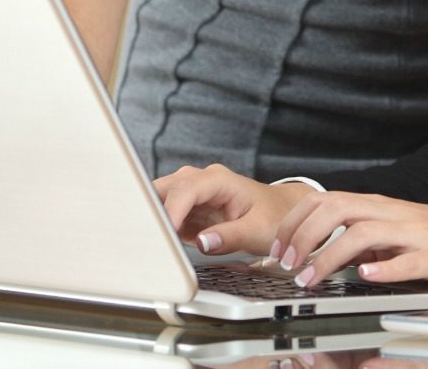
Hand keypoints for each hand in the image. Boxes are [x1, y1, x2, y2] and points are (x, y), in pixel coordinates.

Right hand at [153, 163, 314, 255]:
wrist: (280, 212)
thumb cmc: (274, 216)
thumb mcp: (258, 230)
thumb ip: (231, 236)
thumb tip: (201, 243)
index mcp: (218, 180)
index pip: (186, 189)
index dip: (171, 211)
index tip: (165, 234)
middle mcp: (200, 182)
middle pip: (164, 189)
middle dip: (151, 211)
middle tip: (146, 240)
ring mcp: (192, 195)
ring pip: (159, 200)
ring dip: (153, 221)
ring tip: (149, 246)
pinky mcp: (188, 211)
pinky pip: (165, 216)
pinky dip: (159, 230)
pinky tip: (158, 246)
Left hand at [272, 192, 427, 289]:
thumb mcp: (397, 232)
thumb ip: (364, 236)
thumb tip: (322, 248)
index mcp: (379, 207)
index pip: (325, 201)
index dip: (295, 223)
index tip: (277, 249)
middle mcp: (393, 213)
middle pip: (336, 208)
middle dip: (303, 235)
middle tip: (286, 264)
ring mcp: (416, 233)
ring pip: (364, 232)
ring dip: (330, 256)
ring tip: (311, 279)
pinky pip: (409, 259)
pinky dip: (384, 267)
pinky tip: (366, 277)